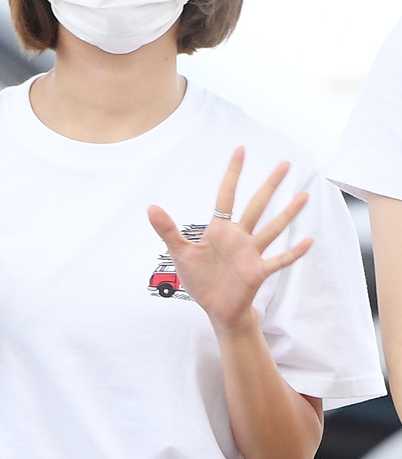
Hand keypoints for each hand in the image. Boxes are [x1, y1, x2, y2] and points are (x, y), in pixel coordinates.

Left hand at [147, 147, 311, 331]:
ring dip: (288, 213)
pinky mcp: (258, 271)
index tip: (241, 150)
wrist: (215, 309)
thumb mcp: (180, 253)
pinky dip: (293, 252)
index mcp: (220, 229)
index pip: (227, 194)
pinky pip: (279, 260)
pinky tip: (309, 240)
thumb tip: (150, 207)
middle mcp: (239, 237)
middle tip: (285, 163)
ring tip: (305, 194)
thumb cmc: (200, 280)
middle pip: (257, 205)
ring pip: (272, 228)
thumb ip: (167, 230)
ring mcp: (251, 253)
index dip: (233, 173)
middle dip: (270, 185)